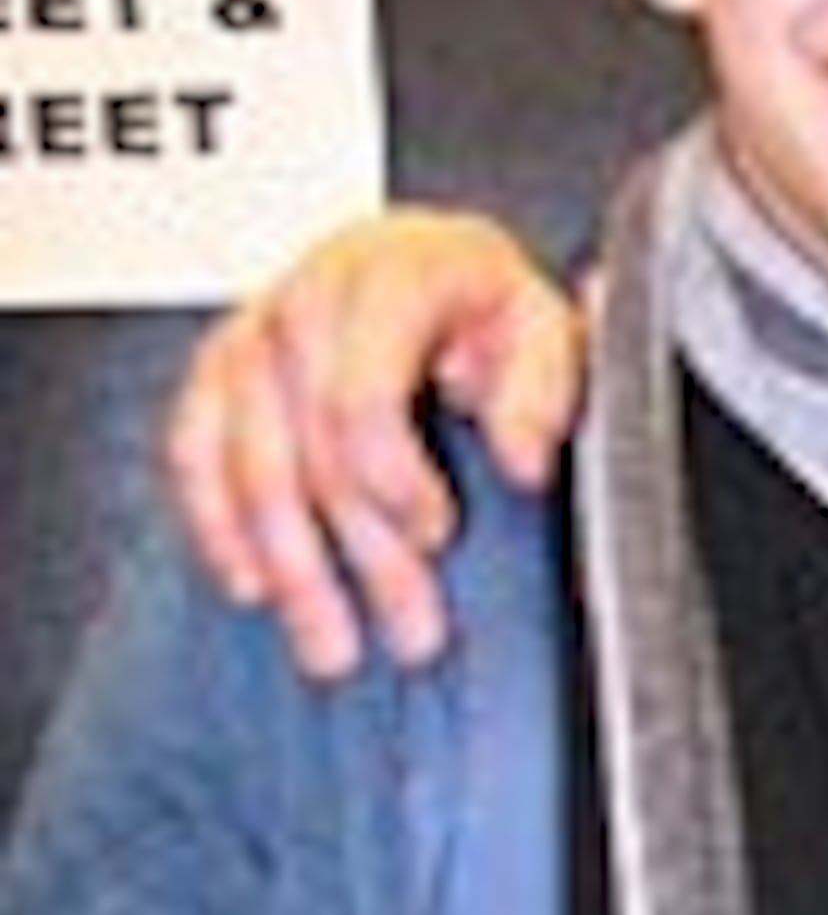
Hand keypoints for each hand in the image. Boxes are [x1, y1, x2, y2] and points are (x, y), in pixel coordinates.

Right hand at [166, 209, 582, 681]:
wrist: (440, 268)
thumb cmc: (491, 308)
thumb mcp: (547, 333)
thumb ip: (540, 391)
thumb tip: (523, 458)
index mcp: (394, 275)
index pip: (359, 393)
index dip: (393, 480)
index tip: (438, 534)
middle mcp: (311, 294)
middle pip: (306, 446)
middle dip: (359, 554)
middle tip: (411, 632)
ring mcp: (257, 329)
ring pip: (246, 463)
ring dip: (291, 567)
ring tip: (333, 645)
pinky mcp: (223, 366)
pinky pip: (194, 450)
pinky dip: (219, 525)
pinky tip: (253, 584)